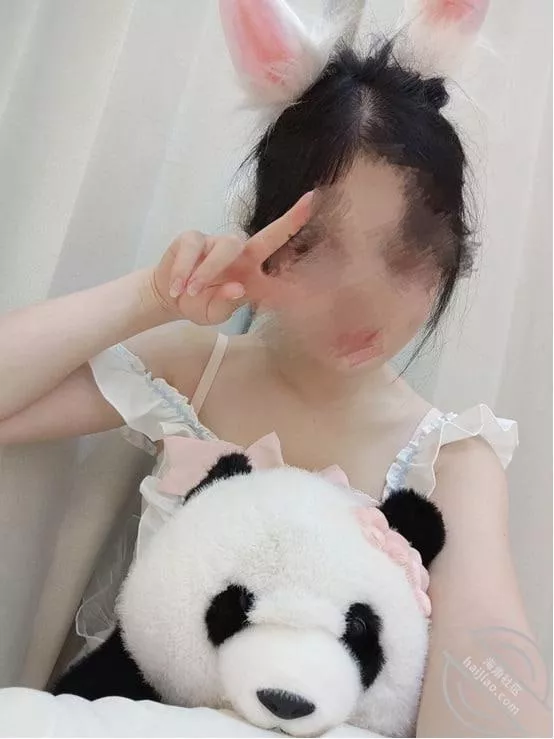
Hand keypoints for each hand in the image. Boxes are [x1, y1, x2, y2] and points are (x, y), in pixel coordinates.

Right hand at [148, 191, 313, 325]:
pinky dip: (184, 270)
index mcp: (251, 271)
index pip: (278, 254)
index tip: (316, 208)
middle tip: (309, 205)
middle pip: (265, 237)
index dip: (297, 234)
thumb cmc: (200, 304)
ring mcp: (216, 242)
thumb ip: (228, 304)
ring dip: (208, 272)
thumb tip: (237, 289)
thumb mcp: (215, 313)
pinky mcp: (192, 238)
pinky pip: (192, 248)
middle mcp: (239, 253)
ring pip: (225, 248)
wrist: (169, 298)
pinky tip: (178, 287)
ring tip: (191, 292)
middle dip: (289, 222)